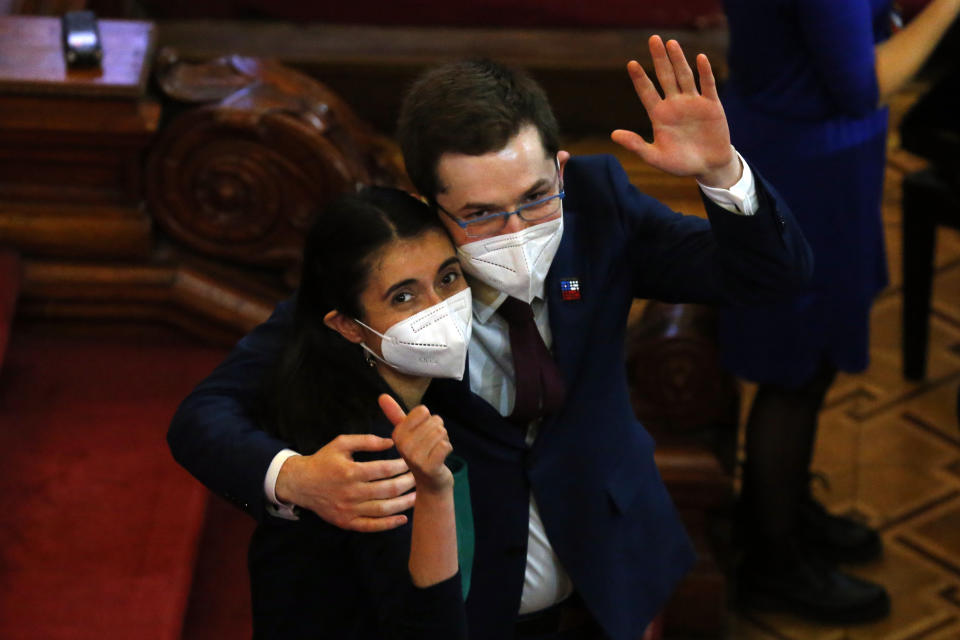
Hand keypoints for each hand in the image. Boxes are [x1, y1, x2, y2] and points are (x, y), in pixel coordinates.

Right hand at [275, 434, 415, 531]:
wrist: (301, 484)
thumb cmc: (324, 460)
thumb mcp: (341, 443)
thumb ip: (366, 440)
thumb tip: (391, 442)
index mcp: (350, 471)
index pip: (384, 469)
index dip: (401, 465)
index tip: (411, 461)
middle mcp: (351, 492)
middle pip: (387, 490)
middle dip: (407, 483)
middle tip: (419, 477)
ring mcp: (349, 510)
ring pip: (383, 509)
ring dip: (403, 504)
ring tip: (417, 496)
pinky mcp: (347, 522)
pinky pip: (371, 526)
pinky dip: (389, 524)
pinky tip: (402, 518)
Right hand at [379, 394, 453, 494]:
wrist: (431, 483)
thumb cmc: (422, 453)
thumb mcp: (407, 432)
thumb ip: (396, 414)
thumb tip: (382, 395)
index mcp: (397, 434)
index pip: (423, 411)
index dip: (429, 420)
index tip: (424, 434)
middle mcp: (403, 445)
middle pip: (435, 421)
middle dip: (439, 431)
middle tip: (432, 446)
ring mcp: (415, 458)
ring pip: (441, 432)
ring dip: (444, 440)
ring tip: (436, 452)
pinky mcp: (428, 467)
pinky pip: (446, 445)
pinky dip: (448, 449)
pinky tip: (441, 459)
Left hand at [611, 35, 740, 187]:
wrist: (708, 167)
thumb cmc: (680, 164)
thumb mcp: (655, 157)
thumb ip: (636, 145)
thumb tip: (613, 134)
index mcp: (659, 115)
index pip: (647, 92)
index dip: (639, 79)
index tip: (631, 64)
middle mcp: (675, 104)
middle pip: (665, 77)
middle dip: (659, 59)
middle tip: (653, 39)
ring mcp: (693, 103)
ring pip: (684, 76)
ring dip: (678, 60)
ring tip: (671, 43)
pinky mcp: (711, 105)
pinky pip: (707, 85)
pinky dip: (704, 72)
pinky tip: (700, 58)